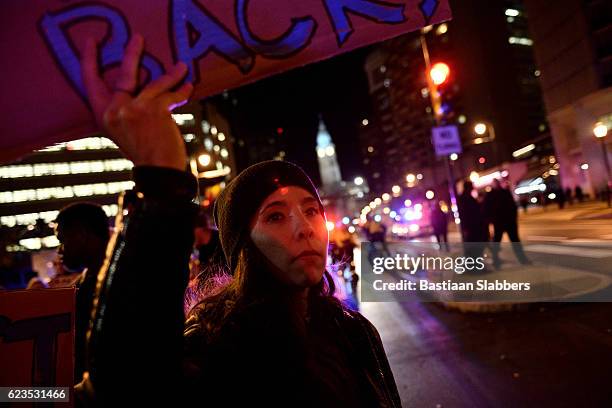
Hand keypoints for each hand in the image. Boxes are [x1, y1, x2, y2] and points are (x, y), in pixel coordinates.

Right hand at [82, 34, 192, 170]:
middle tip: (138, 38)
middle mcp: (115, 109)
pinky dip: (182, 91)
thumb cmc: (144, 153)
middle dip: (132, 53)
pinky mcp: (155, 109)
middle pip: (124, 74)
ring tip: (182, 66)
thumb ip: (125, 110)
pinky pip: (171, 94)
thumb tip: (140, 87)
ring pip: (155, 82)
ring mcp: (135, 108)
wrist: (158, 171)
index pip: (90, 82)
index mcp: (103, 115)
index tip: (92, 42)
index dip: (89, 60)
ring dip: (172, 74)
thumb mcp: (123, 131)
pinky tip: (189, 87)